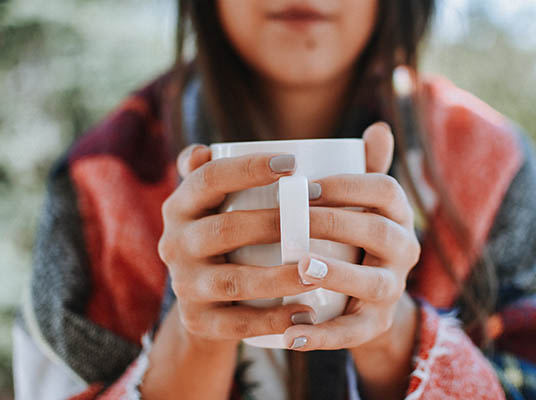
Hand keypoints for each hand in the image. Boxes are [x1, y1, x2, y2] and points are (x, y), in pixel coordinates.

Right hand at [159, 145, 316, 344]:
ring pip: (232, 281)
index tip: (293, 162)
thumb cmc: (226, 238)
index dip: (249, 168)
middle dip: (272, 224)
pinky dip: (273, 322)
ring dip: (278, 278)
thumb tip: (205, 149)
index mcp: (180, 206)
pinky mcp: (198, 321)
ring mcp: (184, 285)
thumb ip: (214, 174)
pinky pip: (237, 325)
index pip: (209, 179)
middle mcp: (174, 244)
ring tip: (317, 273)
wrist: (204, 301)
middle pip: (223, 230)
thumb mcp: (213, 205)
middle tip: (318, 219)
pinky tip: (306, 315)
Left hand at [282, 122, 420, 394]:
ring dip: (337, 274)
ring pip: (374, 283)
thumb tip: (378, 126)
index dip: (348, 185)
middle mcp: (404, 250)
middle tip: (293, 220)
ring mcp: (393, 290)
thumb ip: (365, 168)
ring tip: (299, 267)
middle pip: (379, 232)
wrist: (366, 296)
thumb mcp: (362, 204)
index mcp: (398, 215)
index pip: (385, 190)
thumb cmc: (353, 237)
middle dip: (337, 222)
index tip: (305, 184)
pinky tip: (290, 331)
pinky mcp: (375, 324)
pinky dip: (323, 334)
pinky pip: (354, 332)